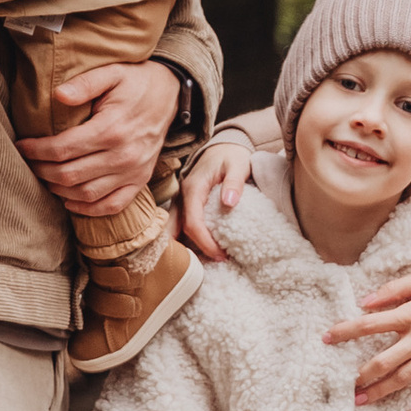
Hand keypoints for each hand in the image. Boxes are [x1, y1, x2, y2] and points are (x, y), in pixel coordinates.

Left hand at [19, 61, 181, 219]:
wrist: (170, 93)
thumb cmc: (135, 82)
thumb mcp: (112, 72)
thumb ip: (84, 83)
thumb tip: (58, 95)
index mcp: (111, 129)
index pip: (62, 149)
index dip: (36, 150)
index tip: (20, 146)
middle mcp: (123, 156)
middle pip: (69, 175)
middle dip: (41, 170)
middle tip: (27, 162)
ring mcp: (133, 171)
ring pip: (86, 194)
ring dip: (58, 189)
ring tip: (43, 176)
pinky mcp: (140, 180)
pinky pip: (111, 205)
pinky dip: (88, 208)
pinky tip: (69, 199)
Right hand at [179, 131, 254, 261]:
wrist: (224, 145)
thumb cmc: (231, 155)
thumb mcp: (238, 164)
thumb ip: (234, 183)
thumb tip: (229, 203)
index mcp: (193, 188)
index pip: (192, 223)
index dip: (204, 242)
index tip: (221, 256)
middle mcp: (182, 196)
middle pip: (175, 230)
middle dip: (188, 251)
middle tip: (210, 265)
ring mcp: (181, 201)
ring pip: (172, 229)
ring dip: (183, 247)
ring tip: (203, 263)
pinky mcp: (184, 204)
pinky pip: (178, 225)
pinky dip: (184, 240)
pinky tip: (197, 251)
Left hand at [326, 261, 410, 410]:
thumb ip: (394, 289)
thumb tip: (365, 300)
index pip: (371, 324)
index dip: (346, 331)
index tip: (326, 338)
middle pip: (385, 359)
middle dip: (362, 374)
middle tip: (343, 385)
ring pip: (405, 377)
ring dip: (382, 391)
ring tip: (361, 401)